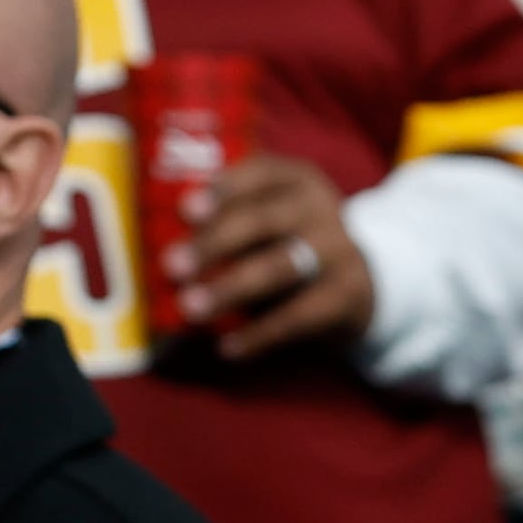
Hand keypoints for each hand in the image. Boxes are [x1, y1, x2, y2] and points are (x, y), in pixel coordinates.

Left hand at [172, 155, 377, 362]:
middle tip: (172, 267)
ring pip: (280, 267)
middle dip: (214, 243)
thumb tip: (161, 244)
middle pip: (263, 221)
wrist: (361, 283)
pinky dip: (261, 334)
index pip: (260, 174)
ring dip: (230, 288)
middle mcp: (321, 210)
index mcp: (298, 179)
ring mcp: (340, 251)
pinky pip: (299, 317)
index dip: (223, 191)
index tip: (186, 211)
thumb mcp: (271, 217)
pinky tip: (229, 348)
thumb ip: (230, 219)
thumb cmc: (290, 243)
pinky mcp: (348, 295)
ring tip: (192, 308)